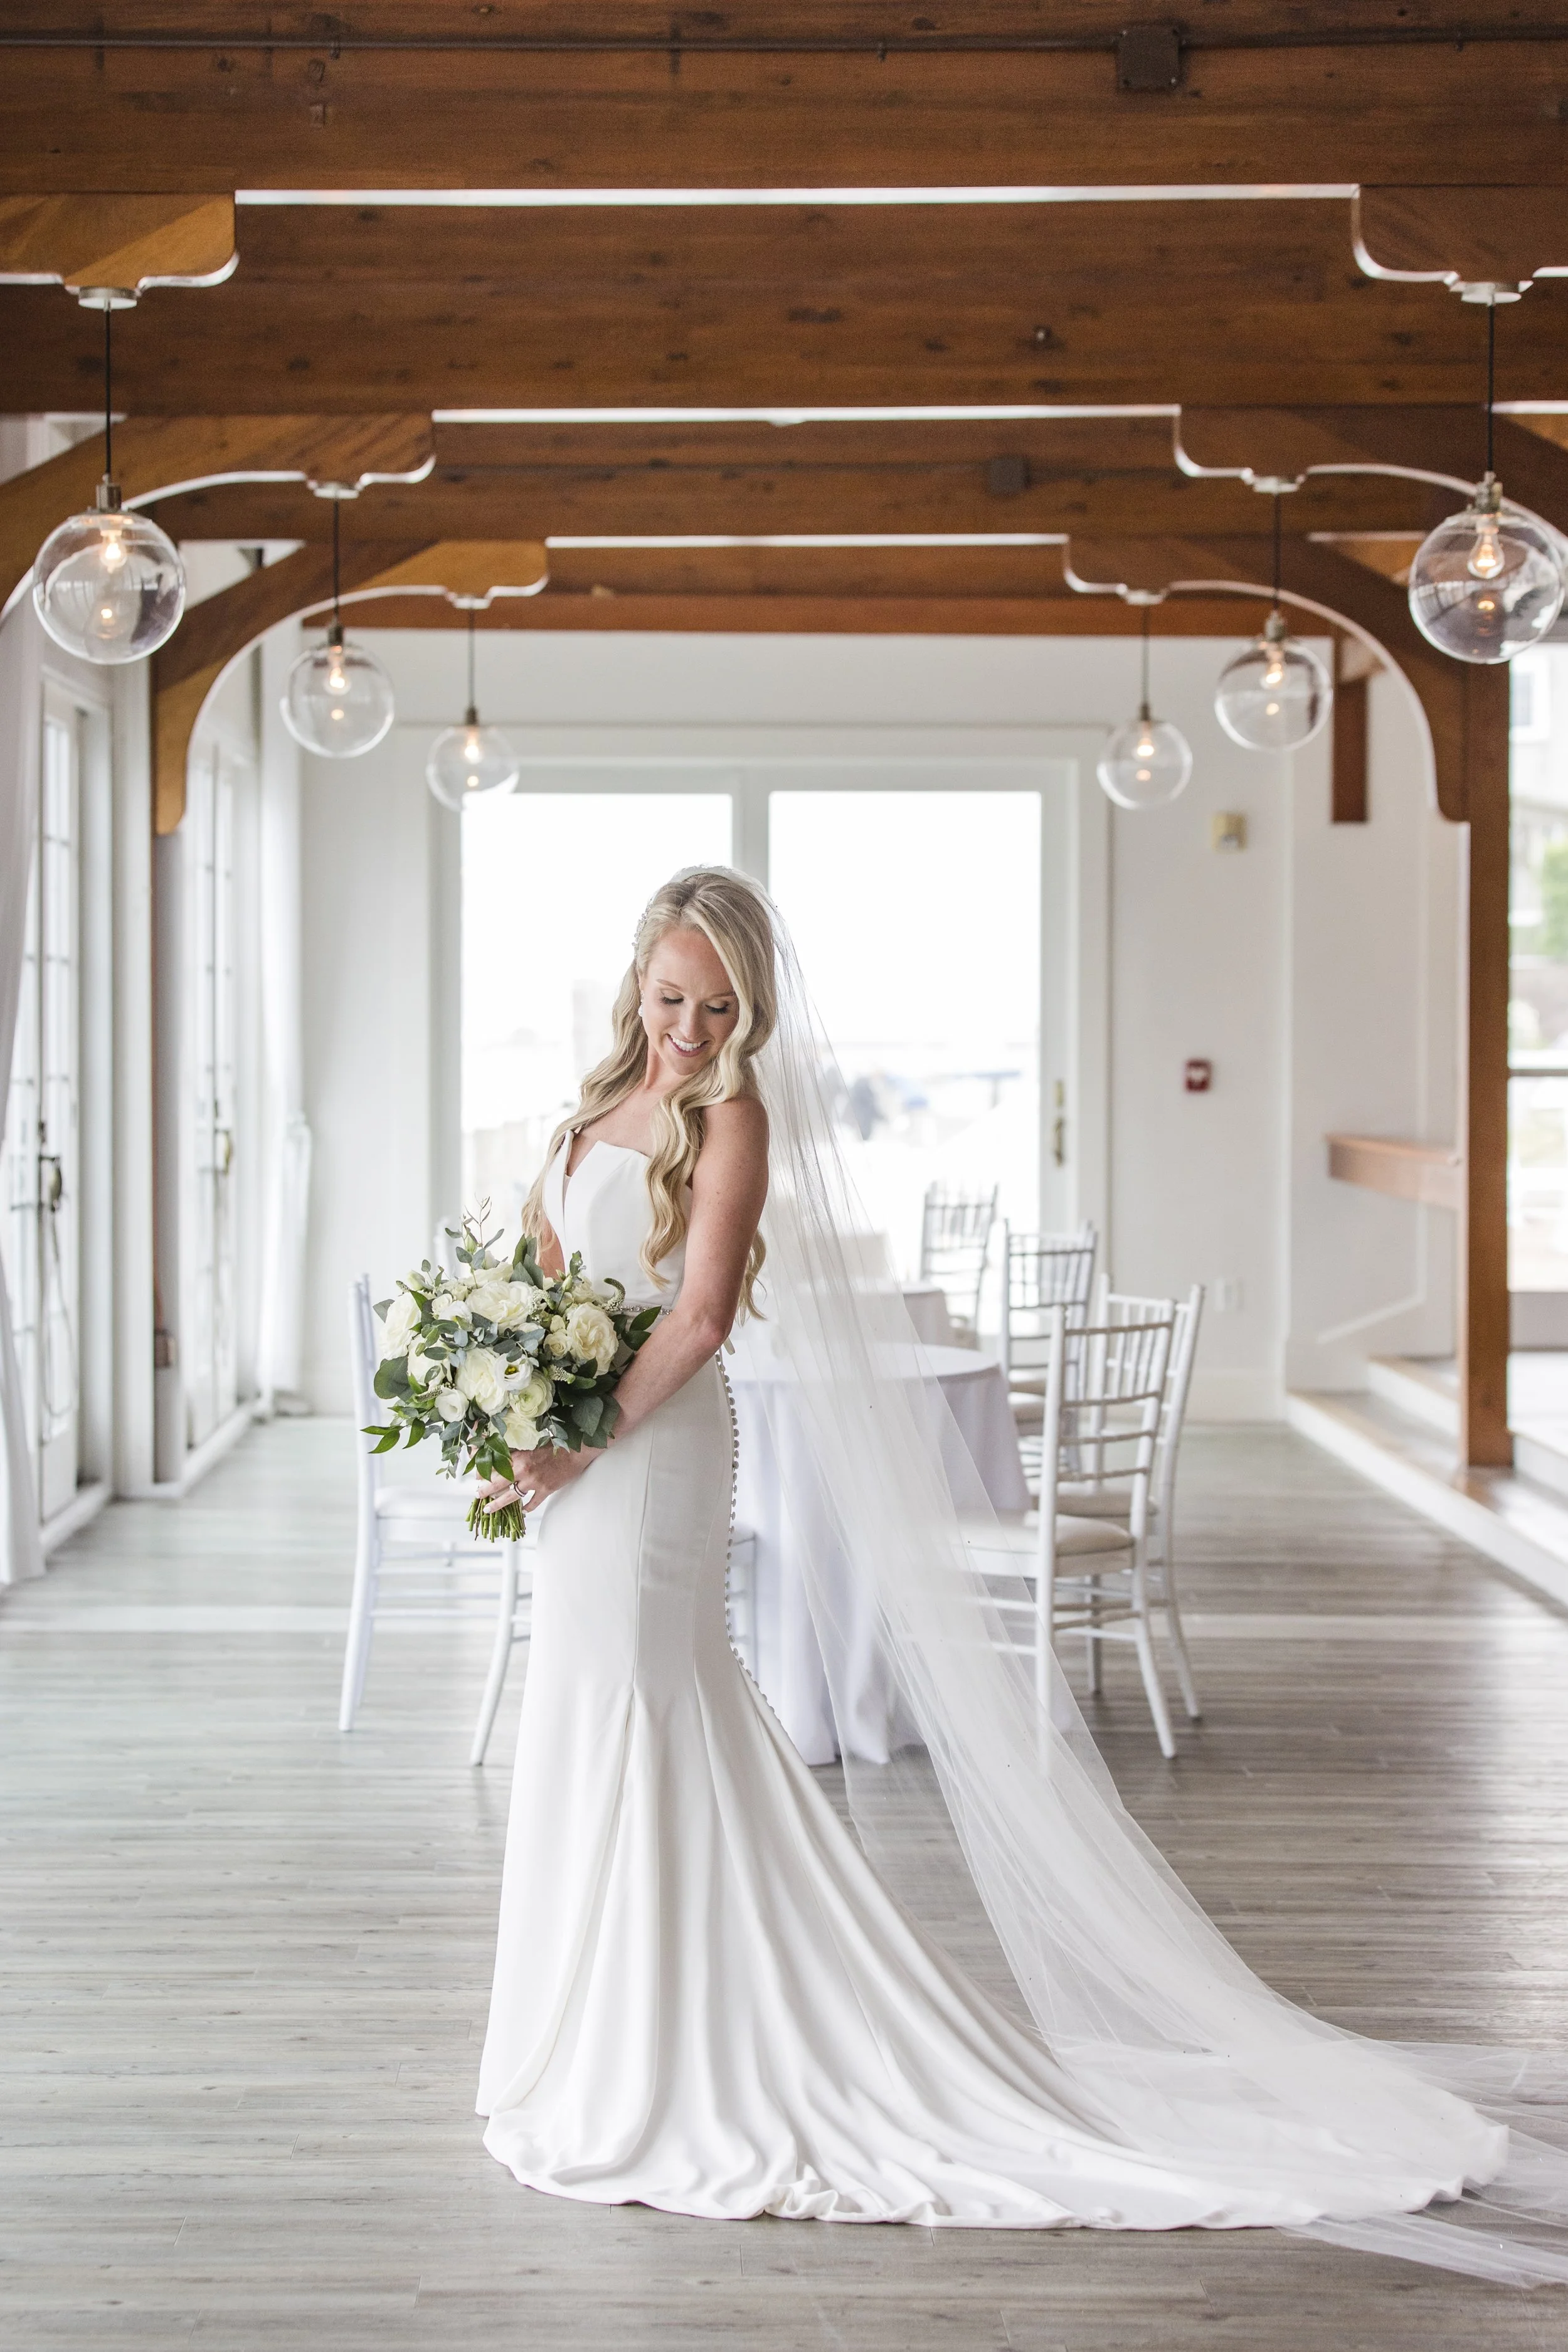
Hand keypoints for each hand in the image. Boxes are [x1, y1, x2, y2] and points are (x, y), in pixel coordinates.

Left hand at [478, 1444, 592, 1515]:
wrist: (576, 1451)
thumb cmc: (555, 1445)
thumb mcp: (531, 1445)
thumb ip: (516, 1452)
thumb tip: (501, 1455)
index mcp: (519, 1456)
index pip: (494, 1467)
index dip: (483, 1473)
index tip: (477, 1477)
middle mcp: (524, 1470)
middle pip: (498, 1483)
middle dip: (484, 1490)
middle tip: (477, 1495)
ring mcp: (534, 1482)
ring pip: (511, 1497)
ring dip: (498, 1504)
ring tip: (489, 1509)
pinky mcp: (545, 1490)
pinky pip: (532, 1503)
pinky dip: (526, 1508)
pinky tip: (521, 1511)